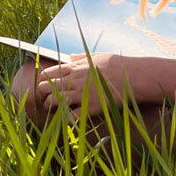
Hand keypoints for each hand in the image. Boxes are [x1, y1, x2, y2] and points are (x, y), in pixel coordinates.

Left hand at [11, 53, 125, 124]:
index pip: (47, 74)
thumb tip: (69, 57)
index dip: (43, 81)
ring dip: (52, 107)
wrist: (133, 76)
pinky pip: (71, 116)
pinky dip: (68, 119)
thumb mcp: (95, 55)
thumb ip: (80, 58)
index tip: (46, 86)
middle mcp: (74, 80)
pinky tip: (70, 118)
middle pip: (45, 88)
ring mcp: (81, 94)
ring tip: (55, 110)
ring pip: (54, 102)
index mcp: (74, 68)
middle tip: (47, 100)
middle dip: (43, 95)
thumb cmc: (116, 64)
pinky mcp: (90, 107)